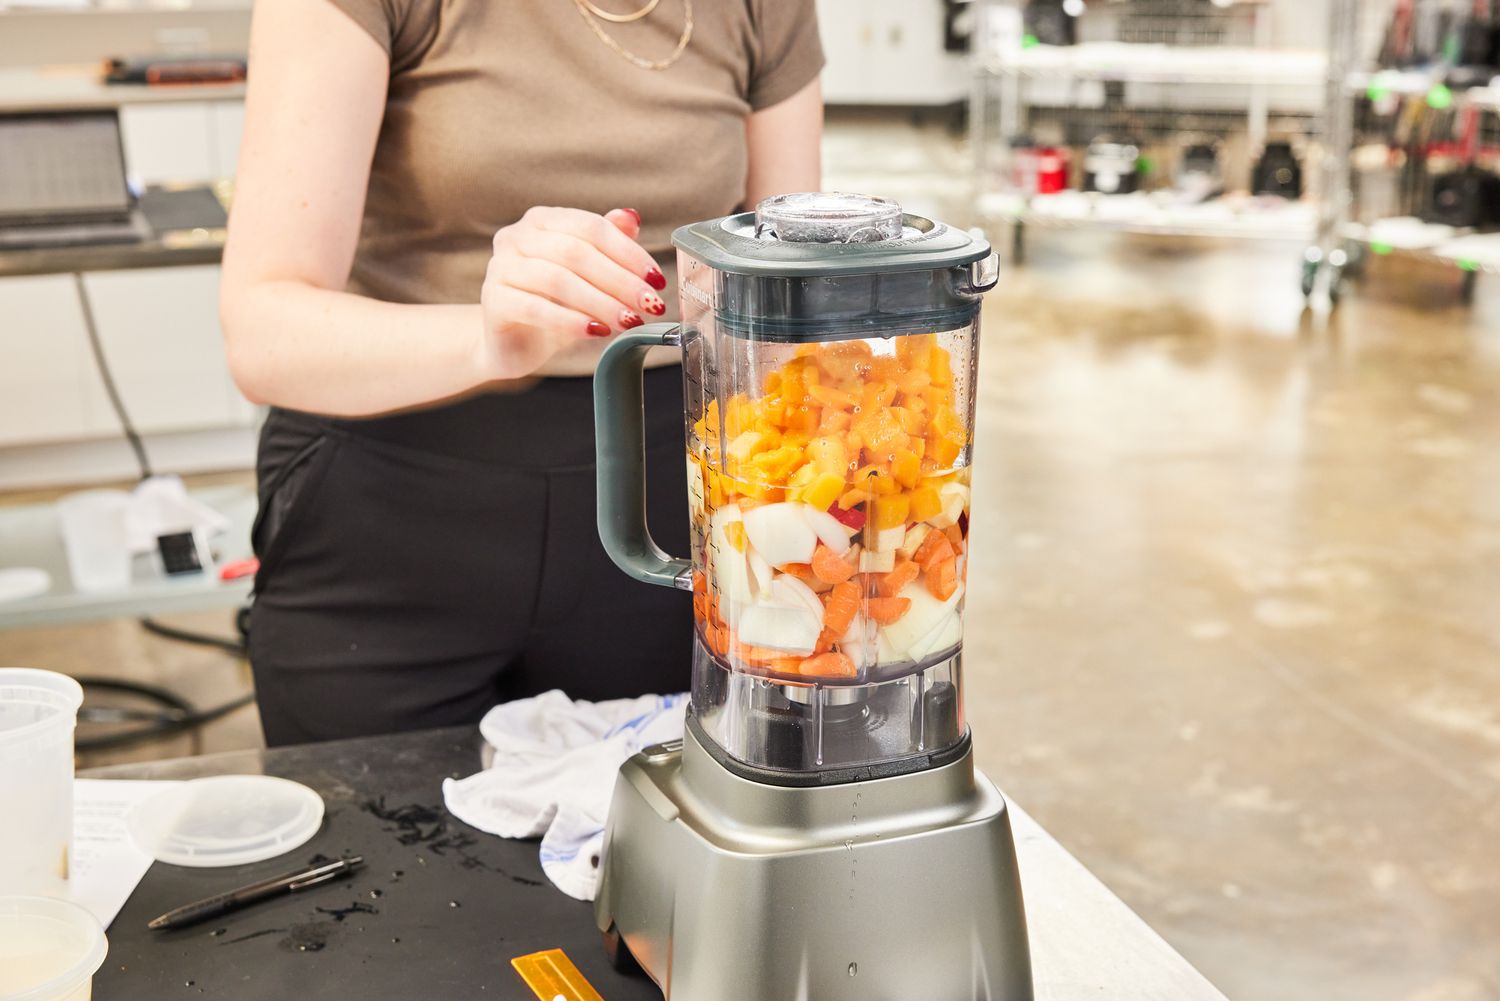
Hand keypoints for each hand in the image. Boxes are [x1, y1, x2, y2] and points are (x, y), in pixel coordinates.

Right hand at [474, 206, 667, 378]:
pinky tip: (597, 332)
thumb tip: (632, 218)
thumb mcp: (587, 273)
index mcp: (542, 220)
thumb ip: (607, 243)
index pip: (591, 227)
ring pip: (558, 280)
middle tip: (650, 305)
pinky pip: (536, 308)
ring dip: (601, 302)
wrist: (513, 342)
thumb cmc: (554, 303)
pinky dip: (571, 321)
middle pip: (576, 252)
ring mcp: (500, 267)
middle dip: (620, 281)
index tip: (656, 280)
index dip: (628, 253)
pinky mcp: (493, 301)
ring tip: (629, 321)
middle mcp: (516, 236)